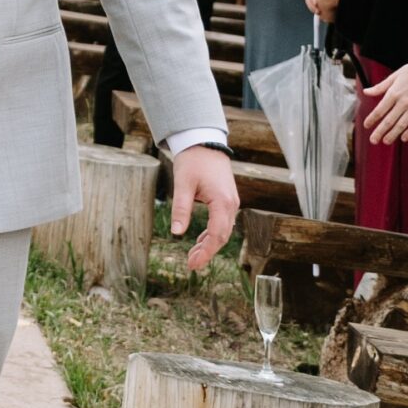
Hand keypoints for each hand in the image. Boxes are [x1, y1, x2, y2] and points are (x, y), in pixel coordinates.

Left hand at [172, 146, 238, 270]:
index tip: (193, 264)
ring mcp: (231, 202)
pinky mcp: (227, 199)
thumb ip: (180, 209)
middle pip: (222, 236)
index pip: (217, 235)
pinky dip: (211, 233)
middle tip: (191, 265)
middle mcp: (231, 204)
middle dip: (207, 252)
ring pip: (223, 230)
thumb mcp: (182, 184)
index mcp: (222, 202)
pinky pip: (222, 222)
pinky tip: (200, 240)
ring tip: (193, 256)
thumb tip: (176, 232)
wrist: (204, 142)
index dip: (206, 252)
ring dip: (209, 244)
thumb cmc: (193, 160)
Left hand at [362, 62, 407, 146]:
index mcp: (393, 94)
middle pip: (389, 120)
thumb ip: (380, 87)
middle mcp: (402, 103)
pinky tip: (404, 138)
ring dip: (393, 134)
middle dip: (380, 132)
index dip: (372, 119)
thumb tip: (366, 92)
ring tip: (386, 141)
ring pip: (401, 125)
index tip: (366, 125)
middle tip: (373, 140)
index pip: (380, 110)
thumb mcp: (393, 77)